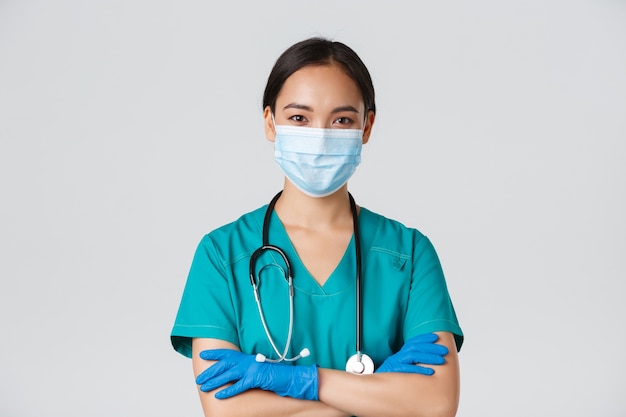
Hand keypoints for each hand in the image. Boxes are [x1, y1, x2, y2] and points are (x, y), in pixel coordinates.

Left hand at [196, 349, 317, 399]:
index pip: (228, 353)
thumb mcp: (259, 368)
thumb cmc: (275, 374)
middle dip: (210, 372)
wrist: (290, 376)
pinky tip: (219, 396)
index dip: (215, 353)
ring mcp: (252, 369)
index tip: (203, 354)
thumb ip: (247, 368)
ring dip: (214, 382)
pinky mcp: (255, 378)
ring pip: (228, 375)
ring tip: (204, 388)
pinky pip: (238, 386)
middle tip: (198, 379)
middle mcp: (248, 361)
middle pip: (224, 365)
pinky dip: (228, 391)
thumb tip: (236, 373)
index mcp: (248, 358)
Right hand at [375, 333, 448, 374]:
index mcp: (399, 355)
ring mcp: (394, 363)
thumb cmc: (387, 379)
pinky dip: (419, 370)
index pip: (412, 342)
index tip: (435, 337)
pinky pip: (407, 369)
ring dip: (429, 357)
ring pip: (413, 356)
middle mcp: (397, 356)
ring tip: (441, 360)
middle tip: (444, 350)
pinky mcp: (393, 371)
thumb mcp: (397, 368)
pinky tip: (430, 372)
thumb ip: (407, 364)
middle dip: (431, 348)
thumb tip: (423, 363)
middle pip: (415, 347)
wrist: (372, 386)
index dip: (423, 338)